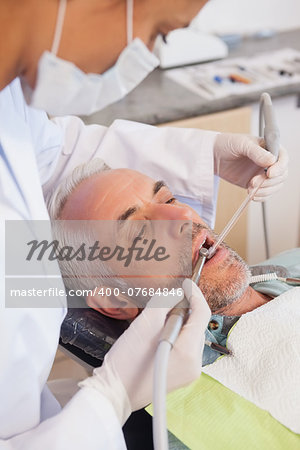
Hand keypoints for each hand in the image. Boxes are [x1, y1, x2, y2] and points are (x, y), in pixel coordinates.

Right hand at [79, 280, 209, 423]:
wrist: (114, 392)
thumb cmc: (127, 362)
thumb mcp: (144, 325)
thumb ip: (163, 303)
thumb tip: (175, 293)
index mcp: (188, 352)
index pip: (202, 314)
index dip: (194, 294)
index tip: (185, 283)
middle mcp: (194, 364)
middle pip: (196, 324)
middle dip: (183, 309)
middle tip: (164, 302)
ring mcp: (189, 372)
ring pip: (189, 335)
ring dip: (177, 322)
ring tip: (157, 322)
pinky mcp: (181, 374)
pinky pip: (183, 346)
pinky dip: (174, 335)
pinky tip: (157, 336)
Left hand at [214, 133, 287, 200]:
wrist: (213, 156)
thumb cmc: (228, 144)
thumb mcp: (242, 144)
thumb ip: (256, 152)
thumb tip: (271, 161)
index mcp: (270, 148)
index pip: (283, 159)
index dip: (279, 167)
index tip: (269, 173)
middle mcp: (269, 161)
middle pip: (281, 175)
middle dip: (270, 182)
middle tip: (254, 182)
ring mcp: (262, 173)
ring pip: (275, 186)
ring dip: (266, 191)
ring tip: (251, 190)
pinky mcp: (255, 183)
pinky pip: (265, 193)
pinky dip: (262, 197)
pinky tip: (253, 196)